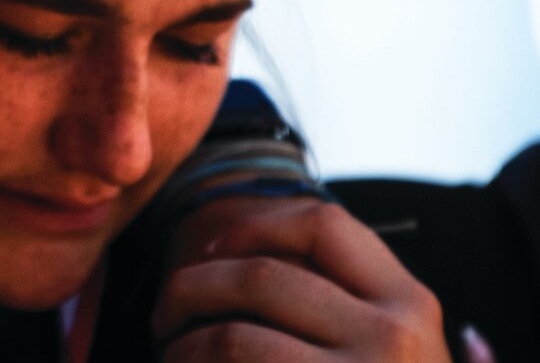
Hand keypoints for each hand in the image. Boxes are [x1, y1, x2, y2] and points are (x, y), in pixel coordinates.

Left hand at [153, 198, 450, 362]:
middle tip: (165, 313)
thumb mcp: (383, 346)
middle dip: (190, 286)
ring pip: (232, 337)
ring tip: (173, 355)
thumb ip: (333, 298)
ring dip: (181, 344)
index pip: (322, 223)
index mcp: (408, 304)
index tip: (211, 248)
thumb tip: (221, 249)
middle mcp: (392, 341)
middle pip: (259, 276)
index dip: (252, 223)